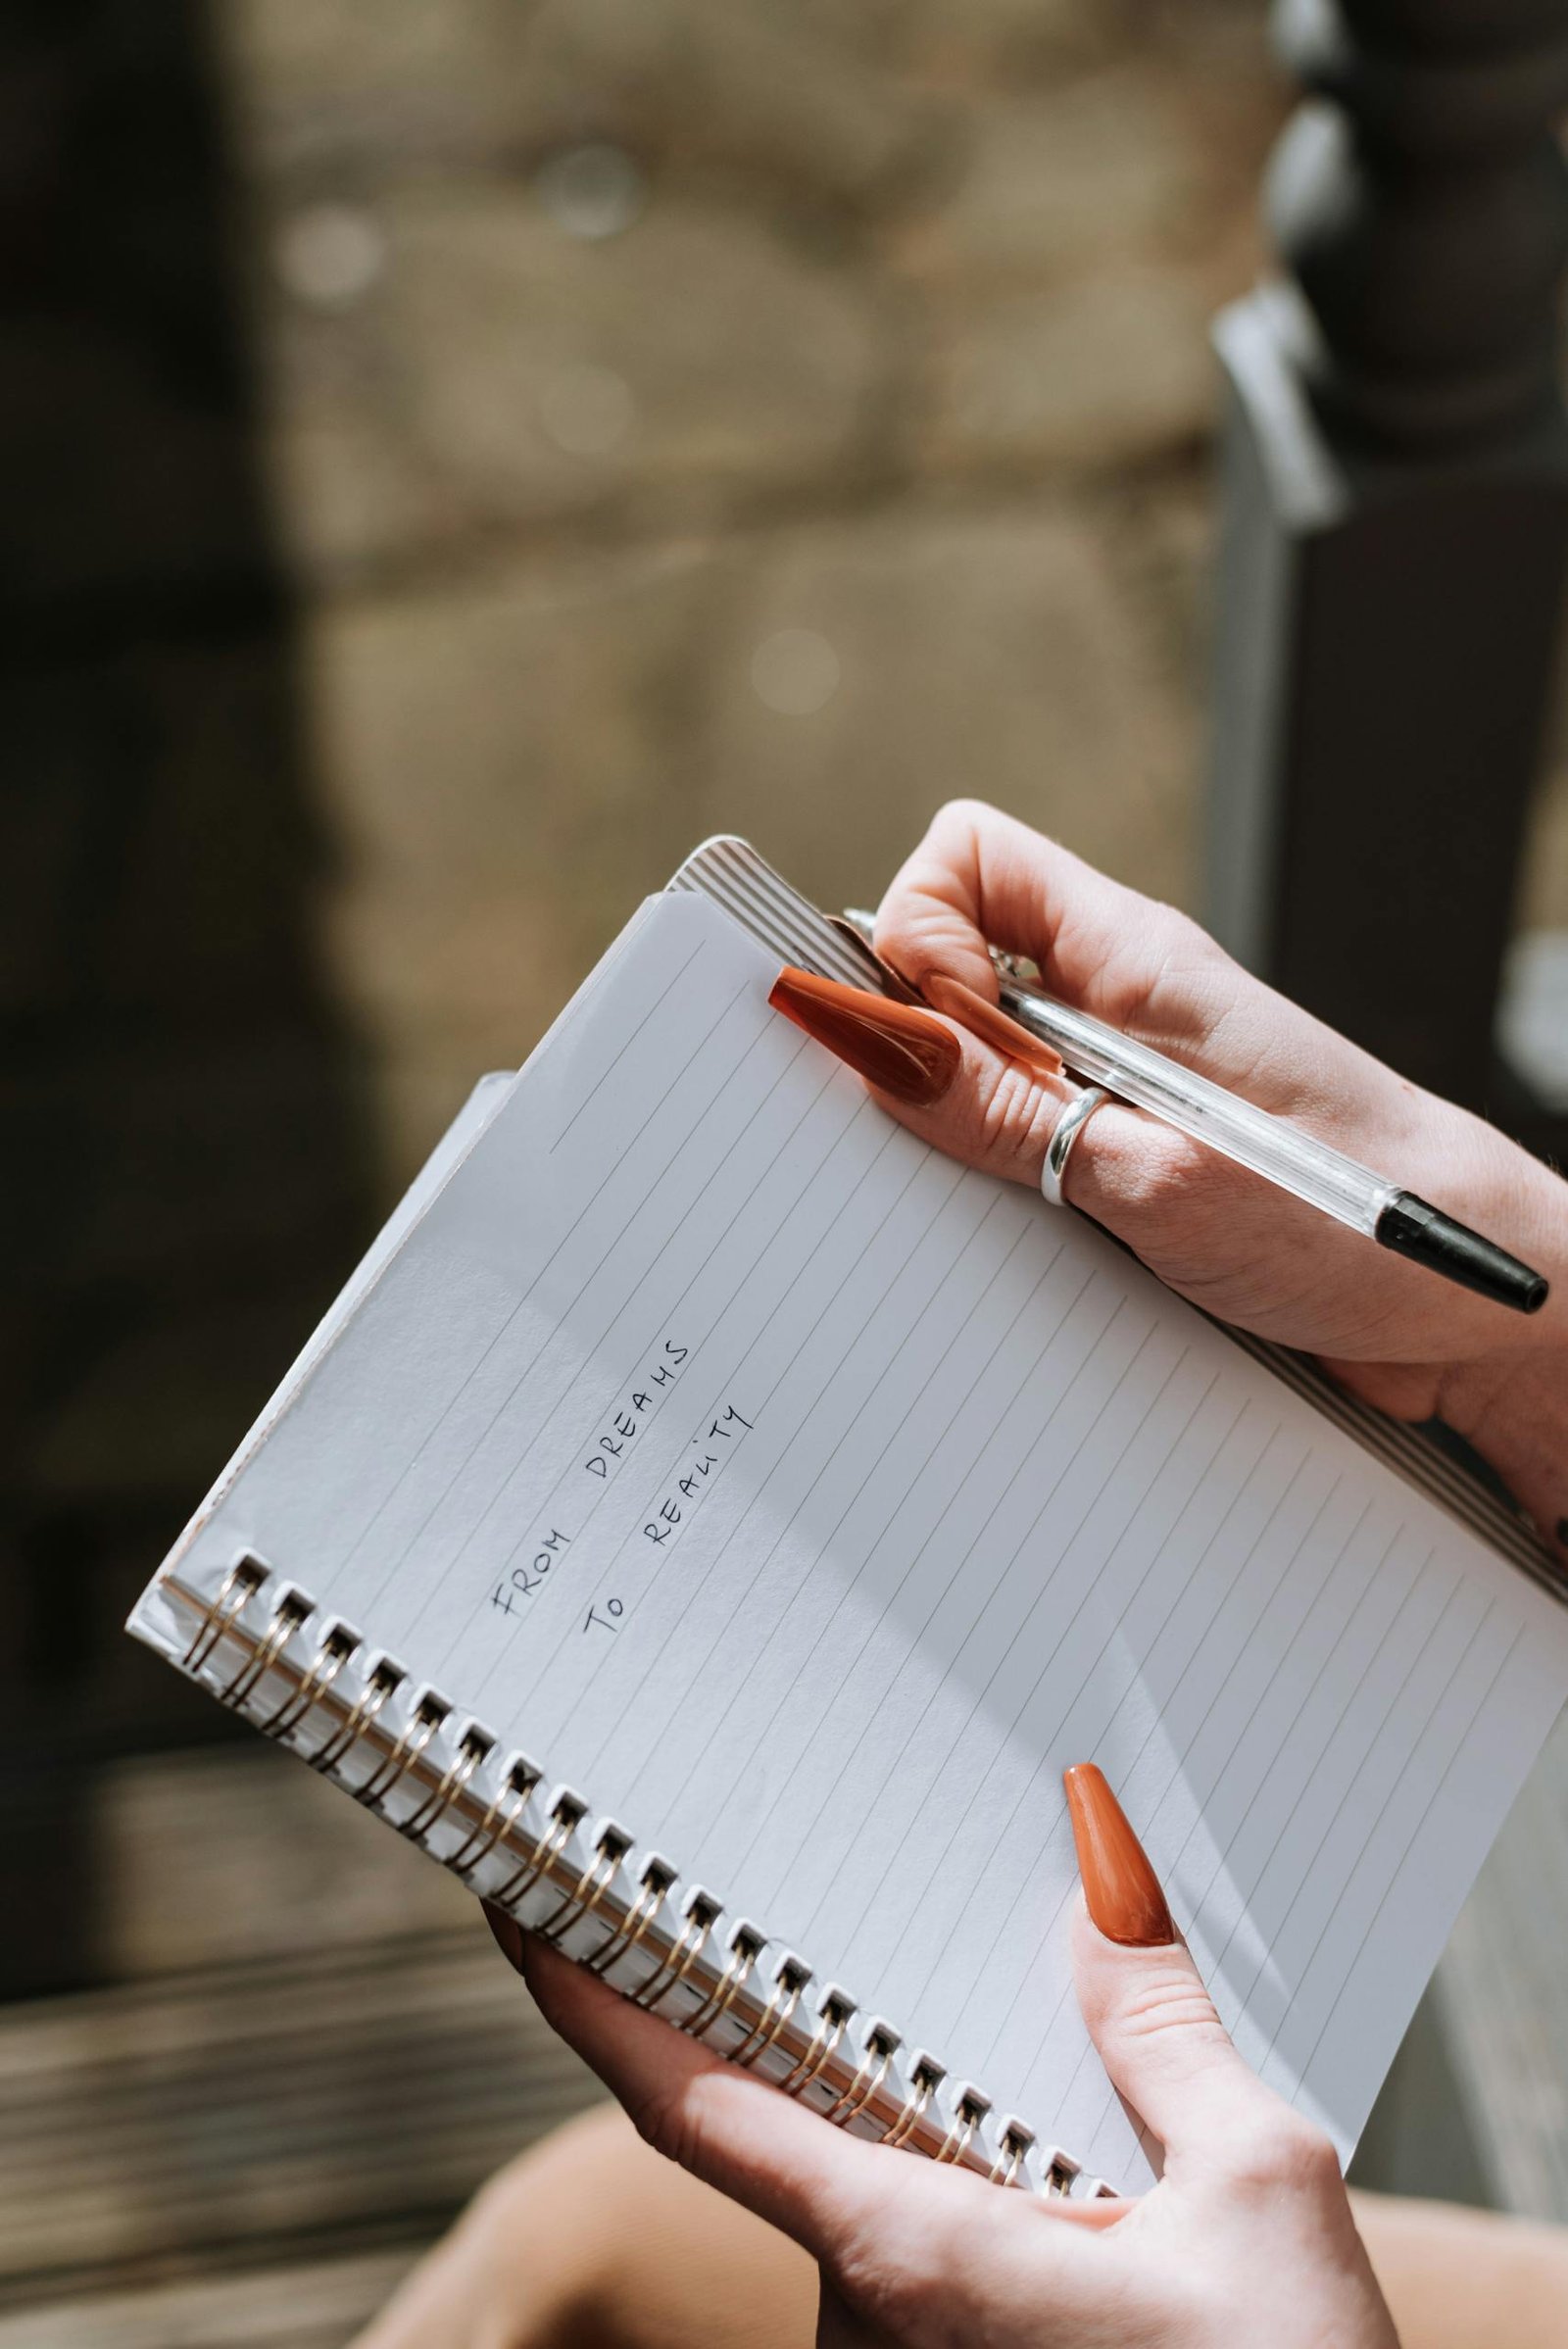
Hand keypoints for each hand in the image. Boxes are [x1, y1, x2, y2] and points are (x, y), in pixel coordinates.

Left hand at [498, 1765, 1399, 2348]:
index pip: (687, 2103)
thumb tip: (1097, 1886)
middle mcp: (871, 2318)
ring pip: (875, 2184)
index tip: (516, 1897)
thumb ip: (1161, 2038)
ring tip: (1031, 2003)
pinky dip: (966, 2168)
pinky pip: (924, 2241)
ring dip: (926, 2100)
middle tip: (851, 1877)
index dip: (584, 1994)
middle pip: (798, 2119)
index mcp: (907, 2256)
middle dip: (827, 2007)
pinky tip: (1068, 2139)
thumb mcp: (1261, 2203)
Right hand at [789, 800, 1567, 1542]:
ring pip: (980, 1071)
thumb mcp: (1161, 1179)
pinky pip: (1023, 1151)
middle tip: (974, 1147)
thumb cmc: (1365, 1227)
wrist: (1483, 1319)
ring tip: (1033, 1217)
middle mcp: (1125, 1006)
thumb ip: (1005, 1112)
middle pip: (951, 969)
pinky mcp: (1135, 1161)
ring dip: (967, 1143)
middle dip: (923, 1054)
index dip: (918, 941)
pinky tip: (1053, 1257)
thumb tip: (868, 1042)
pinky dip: (1007, 1197)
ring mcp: (1128, 1084)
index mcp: (1137, 959)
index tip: (946, 1048)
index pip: (965, 860)